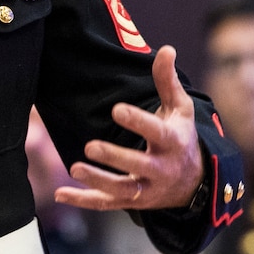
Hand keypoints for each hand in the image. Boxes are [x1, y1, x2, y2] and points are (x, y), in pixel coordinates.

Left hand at [56, 46, 204, 212]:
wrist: (193, 183)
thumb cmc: (180, 137)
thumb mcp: (180, 109)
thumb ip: (168, 81)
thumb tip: (167, 49)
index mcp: (172, 142)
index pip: (156, 132)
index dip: (137, 122)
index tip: (116, 109)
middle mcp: (161, 168)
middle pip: (138, 165)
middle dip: (115, 158)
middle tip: (90, 146)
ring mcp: (147, 188)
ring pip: (123, 190)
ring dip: (98, 181)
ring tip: (74, 169)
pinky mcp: (133, 202)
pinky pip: (107, 204)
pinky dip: (84, 201)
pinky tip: (60, 194)